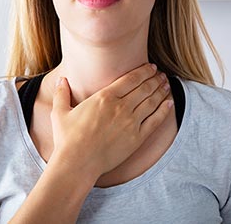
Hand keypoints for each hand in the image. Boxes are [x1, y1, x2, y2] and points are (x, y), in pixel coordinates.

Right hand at [50, 63, 171, 180]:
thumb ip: (62, 93)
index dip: (143, 71)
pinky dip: (164, 110)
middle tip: (160, 74)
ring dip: (161, 90)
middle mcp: (121, 107)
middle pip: (144, 88)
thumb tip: (61, 79)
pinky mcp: (137, 138)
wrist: (78, 163)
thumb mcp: (60, 112)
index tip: (150, 67)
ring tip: (166, 84)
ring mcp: (131, 122)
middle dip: (154, 78)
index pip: (130, 79)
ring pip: (152, 101)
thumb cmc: (67, 138)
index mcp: (104, 97)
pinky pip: (155, 121)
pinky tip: (170, 103)